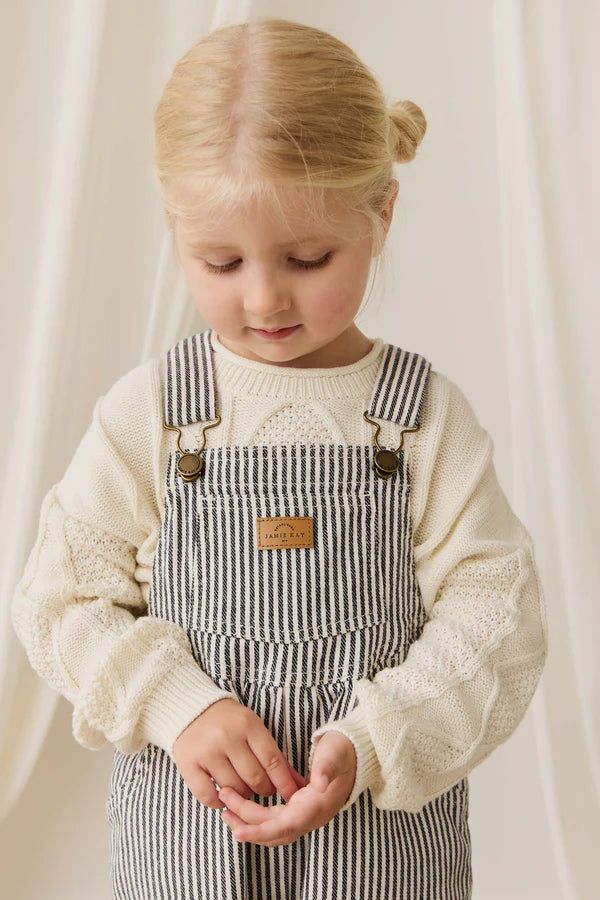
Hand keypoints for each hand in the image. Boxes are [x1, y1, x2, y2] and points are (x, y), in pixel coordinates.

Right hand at [172, 698, 306, 808]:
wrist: (190, 709)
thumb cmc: (228, 721)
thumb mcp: (252, 727)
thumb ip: (270, 753)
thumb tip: (296, 781)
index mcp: (248, 725)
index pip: (272, 760)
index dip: (284, 782)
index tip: (292, 796)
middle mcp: (227, 737)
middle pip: (254, 778)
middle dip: (264, 789)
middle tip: (264, 789)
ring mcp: (207, 752)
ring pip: (234, 789)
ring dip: (242, 795)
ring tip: (243, 788)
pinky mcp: (188, 764)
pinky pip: (207, 796)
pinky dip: (218, 803)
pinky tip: (222, 797)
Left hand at [218, 731, 356, 846]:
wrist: (356, 752)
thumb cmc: (343, 751)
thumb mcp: (335, 754)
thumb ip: (326, 767)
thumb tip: (319, 783)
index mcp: (317, 807)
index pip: (284, 826)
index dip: (260, 831)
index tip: (238, 831)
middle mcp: (310, 816)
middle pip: (273, 829)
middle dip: (246, 822)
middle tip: (223, 806)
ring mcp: (305, 813)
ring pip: (272, 826)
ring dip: (249, 821)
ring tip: (226, 809)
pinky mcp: (300, 806)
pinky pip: (275, 818)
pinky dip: (258, 815)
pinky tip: (243, 803)